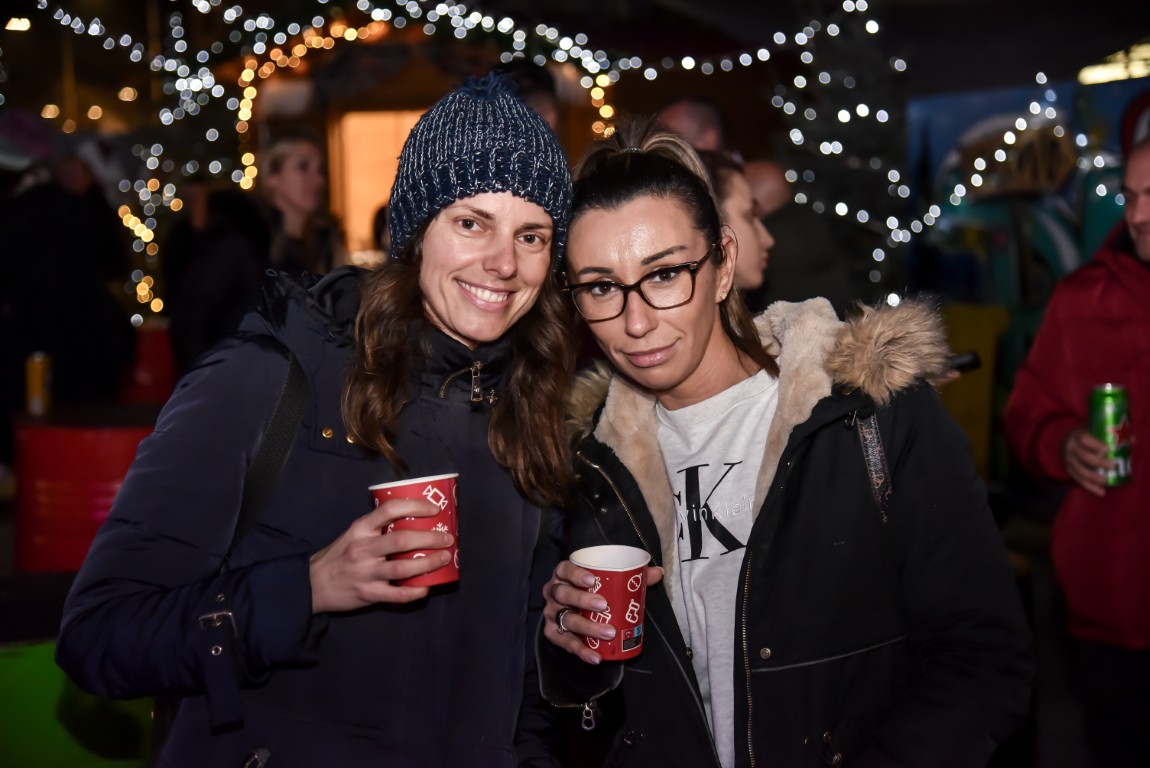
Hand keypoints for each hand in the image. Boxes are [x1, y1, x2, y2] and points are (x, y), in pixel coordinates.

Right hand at [309, 498, 452, 612]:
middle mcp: (363, 548)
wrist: (312, 584)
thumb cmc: (339, 556)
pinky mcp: (368, 594)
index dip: (415, 507)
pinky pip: (398, 594)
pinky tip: (427, 586)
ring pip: (403, 568)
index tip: (434, 509)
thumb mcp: (353, 534)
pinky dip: (416, 591)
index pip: (389, 510)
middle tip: (448, 538)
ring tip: (444, 558)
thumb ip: (377, 528)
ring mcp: (366, 573)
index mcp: (360, 529)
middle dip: (430, 538)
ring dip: (428, 563)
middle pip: (402, 540)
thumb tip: (413, 520)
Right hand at [542, 560, 662, 664]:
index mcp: (564, 575)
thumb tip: (658, 572)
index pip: (564, 569)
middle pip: (563, 594)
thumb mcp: (608, 581)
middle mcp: (553, 592)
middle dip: (582, 600)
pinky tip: (595, 656)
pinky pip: (563, 642)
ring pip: (565, 619)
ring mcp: (551, 613)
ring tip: (608, 633)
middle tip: (604, 606)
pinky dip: (579, 650)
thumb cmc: (592, 591)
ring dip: (586, 628)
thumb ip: (631, 576)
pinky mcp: (552, 633)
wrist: (574, 608)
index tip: (593, 580)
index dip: (575, 574)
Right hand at [1062, 427, 1111, 497]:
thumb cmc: (1085, 435)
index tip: (1108, 449)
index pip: (1085, 440)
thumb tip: (1131, 440)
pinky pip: (1079, 480)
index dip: (1095, 445)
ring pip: (1081, 471)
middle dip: (1098, 462)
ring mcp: (1069, 460)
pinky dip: (1090, 487)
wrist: (1066, 442)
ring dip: (1094, 477)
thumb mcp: (1093, 430)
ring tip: (1107, 481)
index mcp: (1077, 436)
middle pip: (1084, 456)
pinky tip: (1101, 492)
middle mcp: (1071, 448)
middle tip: (1112, 466)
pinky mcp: (1069, 470)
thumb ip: (1112, 435)